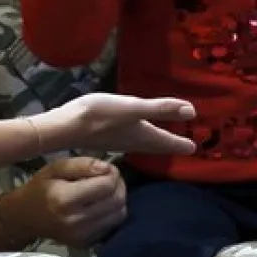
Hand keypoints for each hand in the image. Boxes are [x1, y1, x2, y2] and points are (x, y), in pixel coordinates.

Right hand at [12, 157, 126, 247]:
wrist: (25, 218)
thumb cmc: (40, 188)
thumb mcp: (55, 168)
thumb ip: (82, 164)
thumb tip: (107, 168)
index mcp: (65, 199)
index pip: (106, 186)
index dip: (112, 173)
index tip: (106, 168)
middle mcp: (75, 221)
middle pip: (117, 201)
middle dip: (118, 185)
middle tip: (109, 177)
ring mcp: (81, 236)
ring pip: (119, 214)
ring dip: (118, 199)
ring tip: (106, 190)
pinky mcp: (86, 244)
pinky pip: (112, 226)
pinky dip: (112, 213)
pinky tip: (100, 204)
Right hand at [34, 93, 196, 155]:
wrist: (63, 127)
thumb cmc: (97, 116)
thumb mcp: (132, 108)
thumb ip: (160, 109)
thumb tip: (191, 112)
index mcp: (142, 135)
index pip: (166, 141)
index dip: (181, 143)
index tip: (194, 148)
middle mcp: (133, 141)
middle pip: (157, 145)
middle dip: (170, 145)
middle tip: (185, 147)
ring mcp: (118, 140)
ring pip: (145, 144)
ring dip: (157, 143)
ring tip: (165, 141)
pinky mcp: (106, 136)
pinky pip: (132, 139)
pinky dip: (142, 137)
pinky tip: (135, 132)